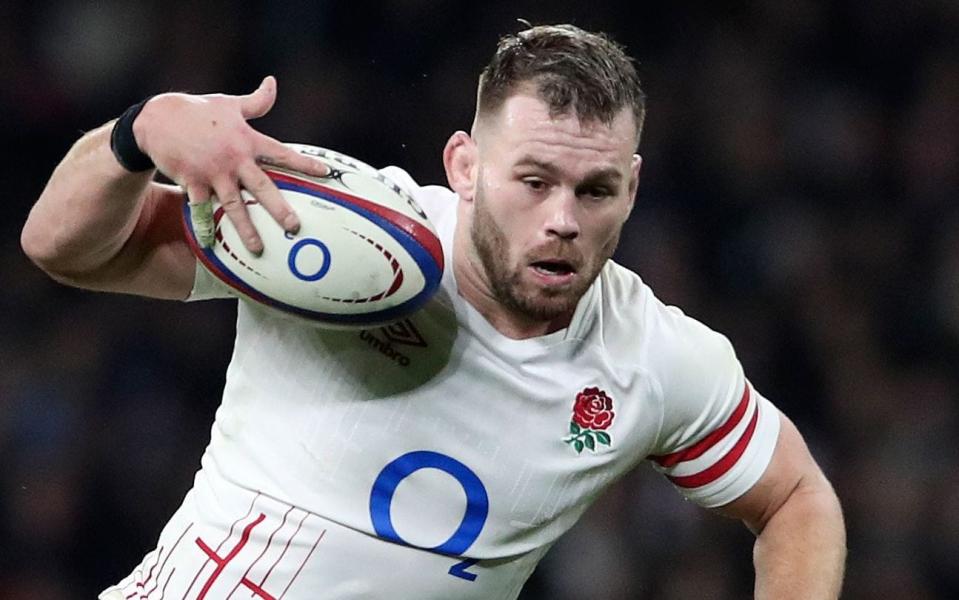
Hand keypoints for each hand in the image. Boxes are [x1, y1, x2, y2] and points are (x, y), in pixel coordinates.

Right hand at [132, 76, 328, 253]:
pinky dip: (204, 228)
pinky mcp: (192, 183)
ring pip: (234, 205)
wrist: (157, 118)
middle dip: (279, 208)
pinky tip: (209, 247)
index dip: (304, 163)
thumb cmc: (198, 111)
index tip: (325, 173)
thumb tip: (273, 82)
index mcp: (247, 140)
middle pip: (262, 187)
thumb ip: (256, 101)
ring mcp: (213, 173)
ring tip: (258, 249)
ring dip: (246, 229)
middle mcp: (234, 159)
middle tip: (295, 226)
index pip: (282, 154)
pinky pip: (201, 210)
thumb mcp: (230, 104)